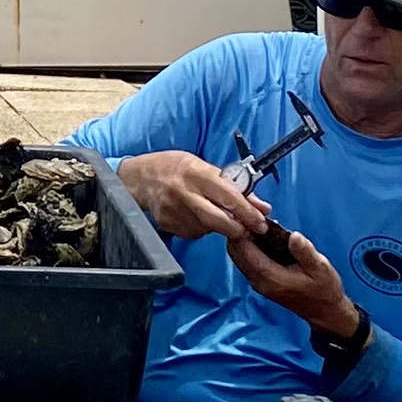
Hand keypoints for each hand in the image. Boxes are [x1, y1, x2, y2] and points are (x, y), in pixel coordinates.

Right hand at [114, 149, 269, 251]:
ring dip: (218, 227)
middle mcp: (183, 191)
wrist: (140, 177)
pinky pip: (193, 233)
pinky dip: (201, 228)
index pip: (228, 196)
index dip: (247, 212)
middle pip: (218, 220)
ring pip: (206, 229)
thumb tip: (261, 206)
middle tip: (248, 231)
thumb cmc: (175, 167)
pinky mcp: (166, 223)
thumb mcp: (205, 168)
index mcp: (196, 172)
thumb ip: (233, 187)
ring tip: (213, 213)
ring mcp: (173, 210)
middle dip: (237, 229)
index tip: (260, 221)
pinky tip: (196, 216)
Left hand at [225, 215, 363, 344]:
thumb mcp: (320, 268)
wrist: (324, 311)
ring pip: (238, 255)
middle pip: (235, 251)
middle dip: (240, 230)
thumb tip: (293, 236)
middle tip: (256, 214)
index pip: (243, 250)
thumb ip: (305, 252)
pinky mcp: (260, 280)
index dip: (244, 229)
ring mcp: (257, 281)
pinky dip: (249, 244)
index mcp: (269, 277)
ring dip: (243, 236)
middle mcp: (258, 280)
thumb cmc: (324, 290)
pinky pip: (246, 259)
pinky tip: (264, 233)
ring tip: (260, 221)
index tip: (255, 214)